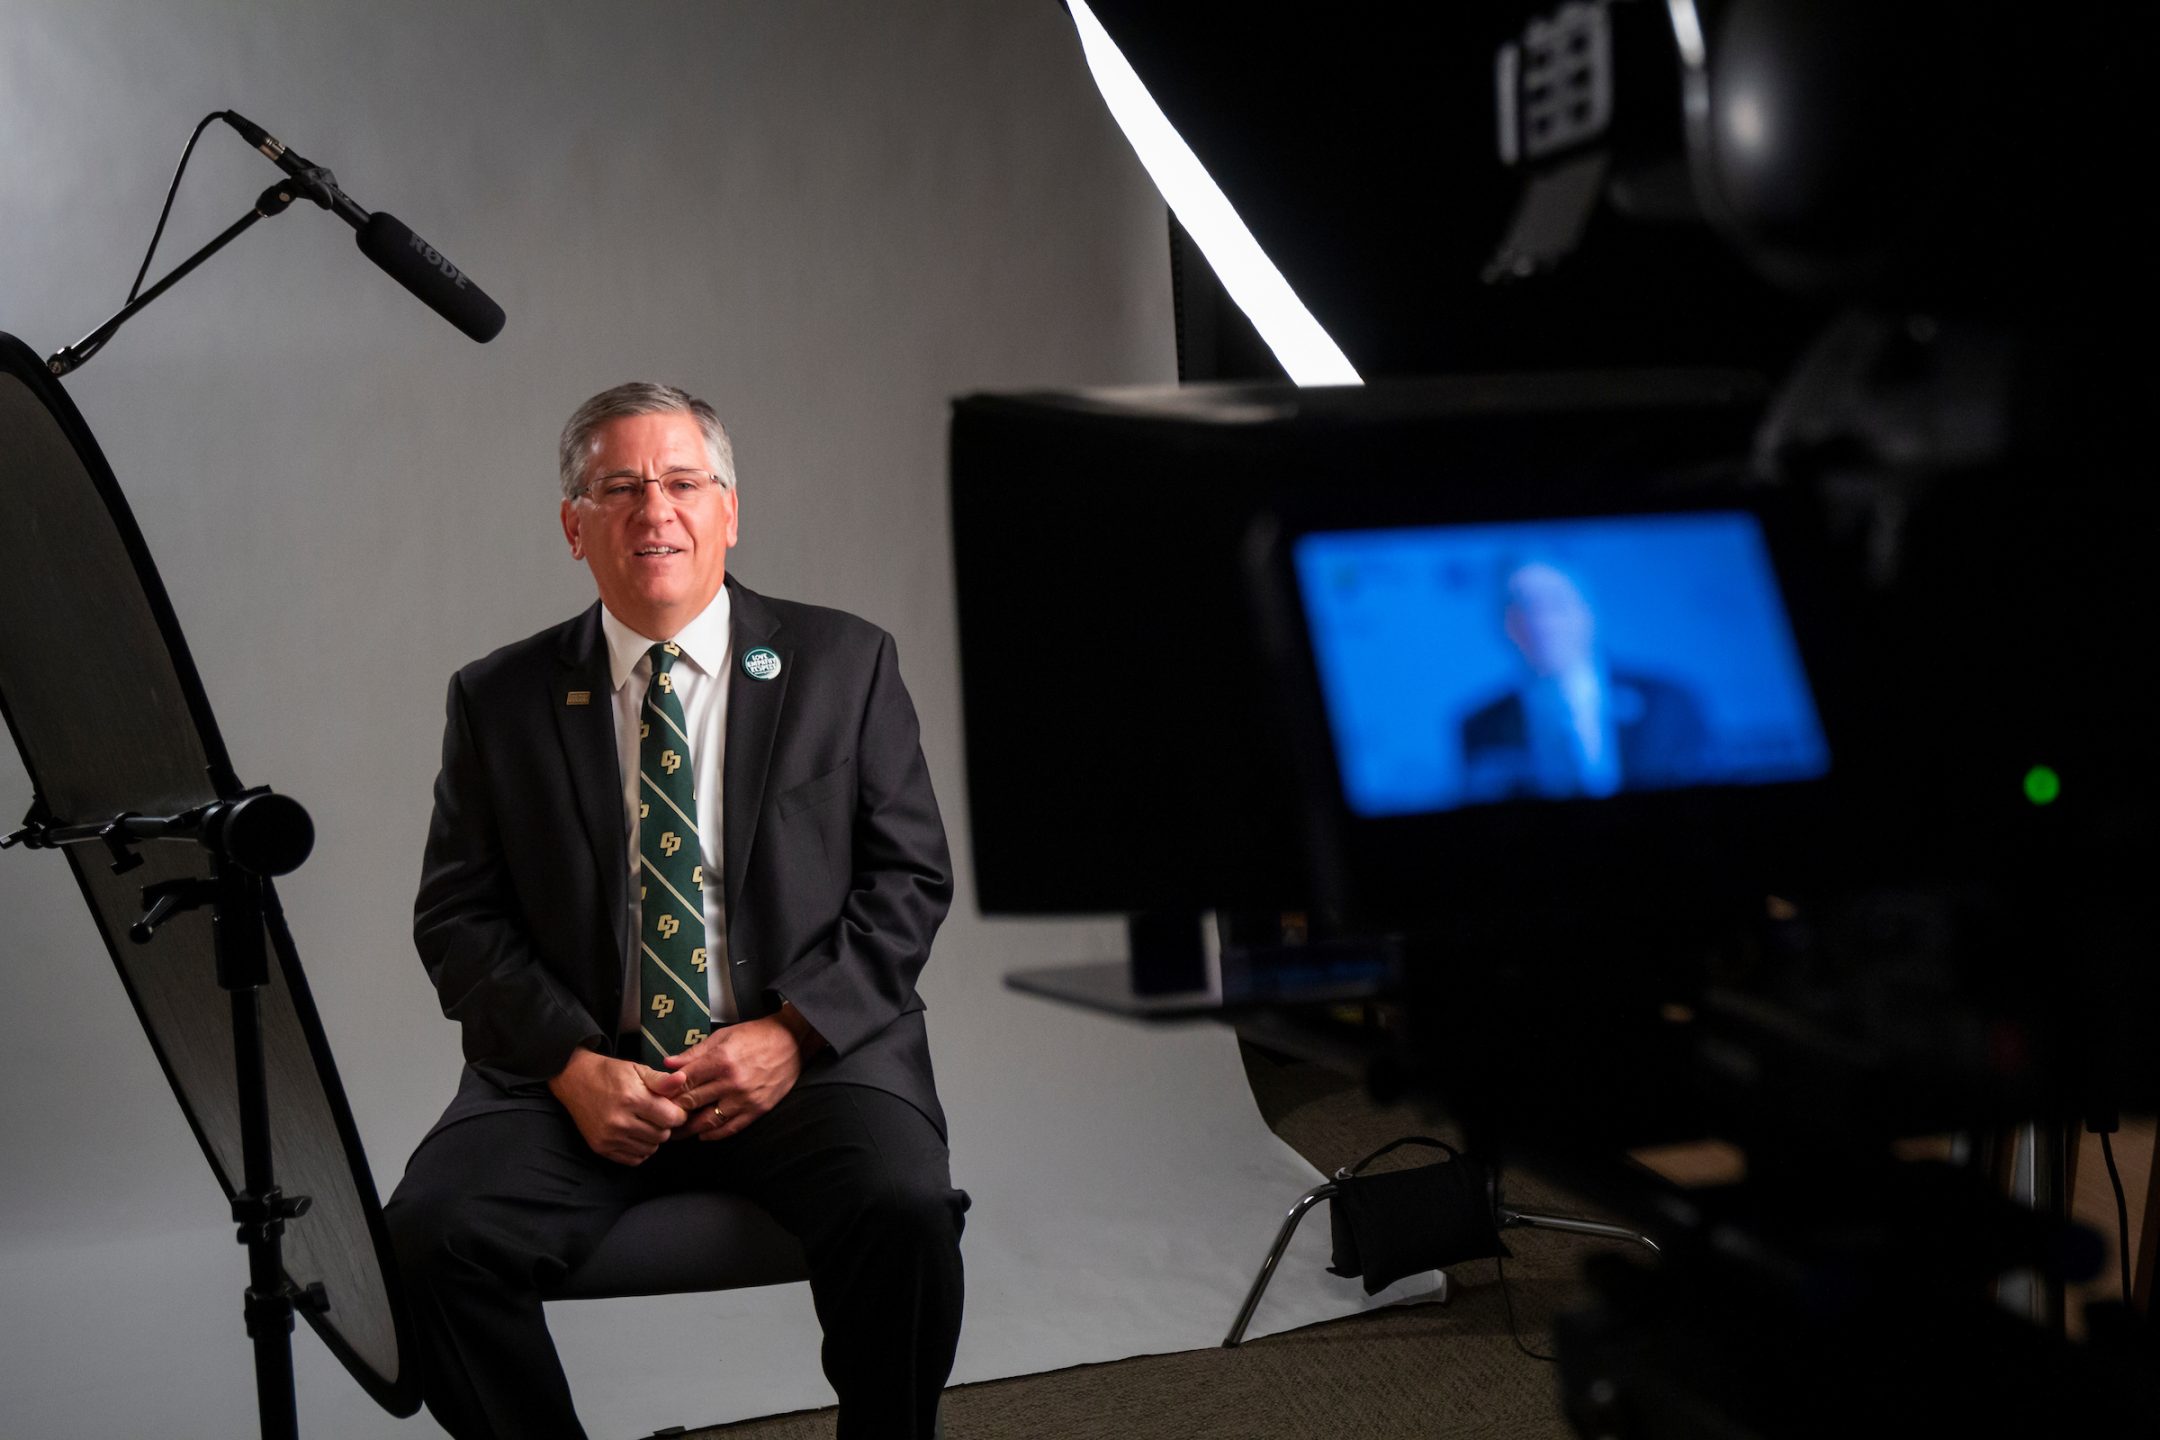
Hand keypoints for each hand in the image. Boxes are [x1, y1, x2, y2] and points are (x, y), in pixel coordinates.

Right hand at [548, 1047, 688, 1164]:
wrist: (574, 1080)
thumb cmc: (609, 1073)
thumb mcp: (637, 1069)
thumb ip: (661, 1080)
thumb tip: (683, 1080)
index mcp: (632, 1099)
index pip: (671, 1118)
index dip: (678, 1114)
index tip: (673, 1108)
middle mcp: (620, 1121)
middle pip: (662, 1135)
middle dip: (665, 1125)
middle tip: (657, 1114)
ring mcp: (609, 1137)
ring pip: (649, 1149)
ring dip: (653, 1138)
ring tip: (645, 1123)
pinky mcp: (601, 1148)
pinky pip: (633, 1159)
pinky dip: (639, 1150)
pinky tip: (636, 1135)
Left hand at [664, 1009, 819, 1140]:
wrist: (792, 1040)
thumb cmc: (756, 1035)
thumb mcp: (723, 1036)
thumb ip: (694, 1053)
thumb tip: (668, 1064)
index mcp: (721, 1060)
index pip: (684, 1082)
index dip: (668, 1092)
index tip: (657, 1098)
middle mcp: (732, 1082)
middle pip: (692, 1103)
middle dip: (674, 1112)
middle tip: (659, 1118)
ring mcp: (745, 1098)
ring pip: (708, 1121)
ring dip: (689, 1129)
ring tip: (676, 1131)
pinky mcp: (758, 1109)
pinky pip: (731, 1128)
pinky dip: (714, 1134)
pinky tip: (703, 1134)